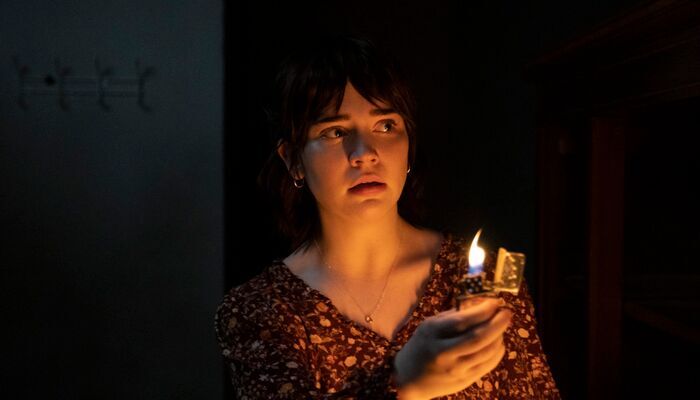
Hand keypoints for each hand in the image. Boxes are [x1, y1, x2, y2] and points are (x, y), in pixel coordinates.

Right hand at [393, 297, 512, 399]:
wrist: (408, 379)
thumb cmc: (421, 346)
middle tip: (506, 312)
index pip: (463, 320)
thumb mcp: (429, 326)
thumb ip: (452, 316)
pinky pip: (488, 365)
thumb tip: (479, 305)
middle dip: (498, 323)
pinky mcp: (464, 381)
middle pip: (479, 337)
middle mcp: (444, 352)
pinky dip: (497, 351)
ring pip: (487, 351)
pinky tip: (498, 343)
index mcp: (432, 334)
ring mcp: (455, 369)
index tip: (494, 302)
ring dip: (499, 336)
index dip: (483, 310)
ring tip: (501, 327)